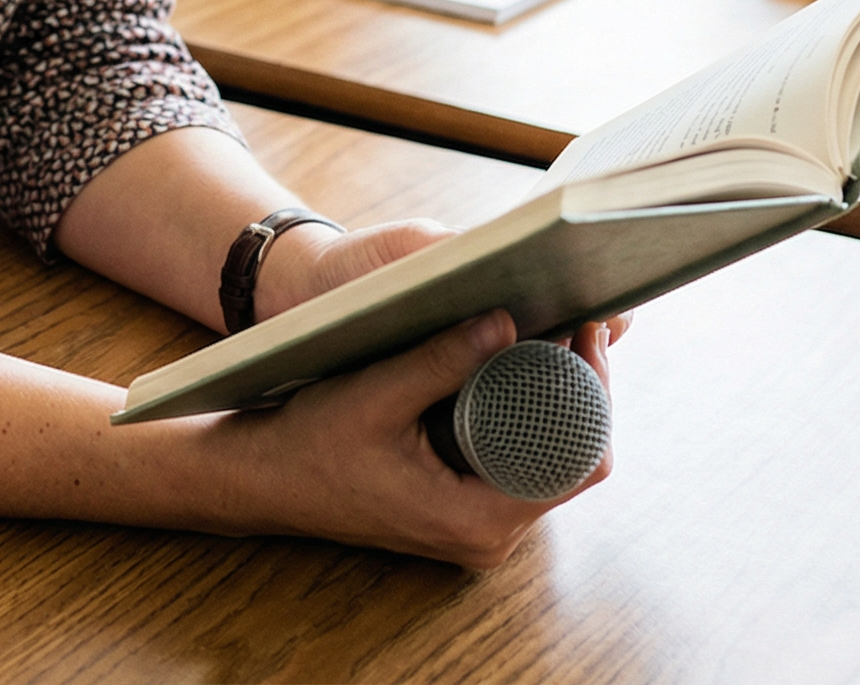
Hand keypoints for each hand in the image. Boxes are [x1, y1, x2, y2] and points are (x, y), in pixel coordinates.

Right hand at [225, 307, 614, 565]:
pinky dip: (523, 417)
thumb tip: (506, 321)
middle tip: (571, 322)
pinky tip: (514, 369)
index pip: (579, 466)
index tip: (585, 334)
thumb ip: (442, 360)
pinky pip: (516, 465)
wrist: (265, 478)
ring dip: (552, 402)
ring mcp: (476, 529)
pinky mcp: (462, 513)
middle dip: (578, 391)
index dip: (594, 396)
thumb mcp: (376, 393)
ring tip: (548, 335)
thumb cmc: (311, 442)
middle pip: (572, 462)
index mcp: (476, 520)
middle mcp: (488, 538)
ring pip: (546, 463)